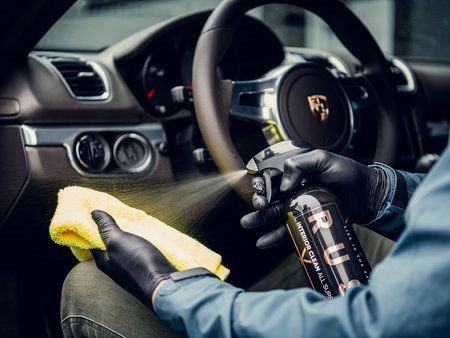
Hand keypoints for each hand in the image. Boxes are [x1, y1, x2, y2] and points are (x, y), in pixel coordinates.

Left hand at [91, 210, 175, 310]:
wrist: (162, 284)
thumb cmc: (137, 263)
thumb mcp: (118, 241)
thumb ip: (106, 228)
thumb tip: (94, 213)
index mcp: (103, 260)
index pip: (90, 240)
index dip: (91, 225)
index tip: (93, 210)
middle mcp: (113, 265)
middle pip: (106, 244)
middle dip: (107, 229)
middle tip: (111, 210)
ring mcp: (128, 267)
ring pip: (121, 247)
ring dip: (123, 234)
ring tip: (127, 218)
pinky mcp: (143, 267)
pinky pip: (134, 250)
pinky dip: (134, 240)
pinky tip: (141, 234)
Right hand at [240, 149, 386, 248]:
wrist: (368, 195)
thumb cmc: (349, 173)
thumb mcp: (323, 159)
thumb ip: (300, 165)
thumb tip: (283, 186)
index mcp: (296, 171)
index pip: (271, 176)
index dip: (262, 182)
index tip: (261, 188)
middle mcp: (294, 188)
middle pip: (269, 195)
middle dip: (259, 201)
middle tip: (259, 206)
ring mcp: (300, 206)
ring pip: (274, 213)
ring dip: (260, 219)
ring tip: (247, 223)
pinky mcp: (306, 222)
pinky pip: (287, 230)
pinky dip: (274, 236)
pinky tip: (262, 242)